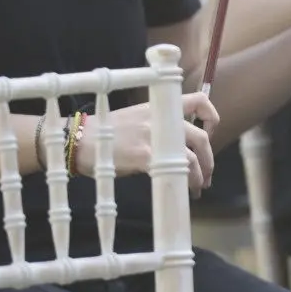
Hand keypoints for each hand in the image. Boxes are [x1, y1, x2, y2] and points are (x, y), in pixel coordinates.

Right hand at [68, 92, 218, 197]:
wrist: (79, 141)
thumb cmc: (106, 133)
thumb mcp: (136, 118)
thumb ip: (159, 125)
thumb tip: (180, 146)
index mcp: (159, 106)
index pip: (199, 100)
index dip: (211, 117)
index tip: (209, 134)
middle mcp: (161, 118)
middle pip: (201, 136)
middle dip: (209, 158)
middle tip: (208, 174)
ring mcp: (154, 137)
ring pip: (192, 156)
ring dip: (200, 175)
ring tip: (198, 187)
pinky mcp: (145, 155)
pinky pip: (176, 169)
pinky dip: (185, 182)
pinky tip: (183, 191)